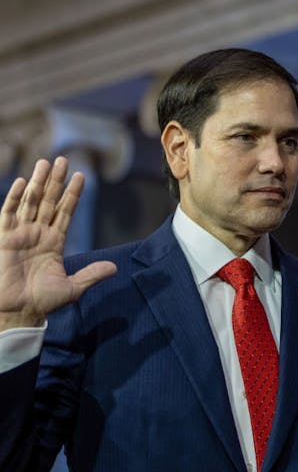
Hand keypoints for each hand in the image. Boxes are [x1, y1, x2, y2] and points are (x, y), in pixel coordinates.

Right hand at [0, 157, 116, 329]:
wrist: (17, 312)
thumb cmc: (42, 301)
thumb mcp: (72, 287)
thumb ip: (91, 274)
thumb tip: (114, 268)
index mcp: (54, 242)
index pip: (66, 211)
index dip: (73, 194)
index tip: (81, 176)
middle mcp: (38, 233)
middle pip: (49, 200)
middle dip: (56, 181)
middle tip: (63, 159)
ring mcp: (21, 233)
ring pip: (32, 202)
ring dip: (39, 182)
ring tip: (46, 162)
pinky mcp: (5, 238)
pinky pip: (9, 213)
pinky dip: (16, 198)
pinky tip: (24, 183)